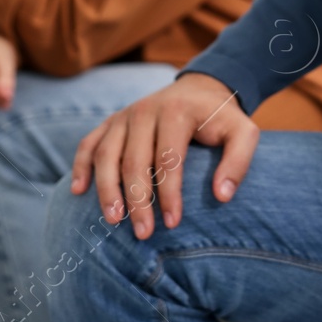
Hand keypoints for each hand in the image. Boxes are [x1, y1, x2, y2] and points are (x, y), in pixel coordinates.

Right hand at [70, 72, 257, 238]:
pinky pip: (88, 143)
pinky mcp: (111, 121)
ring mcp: (123, 115)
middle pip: (134, 161)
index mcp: (176, 112)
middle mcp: (145, 110)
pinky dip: (79, 166)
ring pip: (106, 154)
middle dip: (137, 200)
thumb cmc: (221, 119)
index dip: (169, 194)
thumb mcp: (243, 132)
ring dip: (106, 189)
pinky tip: (78, 191)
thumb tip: (222, 196)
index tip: (173, 224)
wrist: (200, 89)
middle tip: (143, 233)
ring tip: (113, 220)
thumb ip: (238, 161)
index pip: (168, 159)